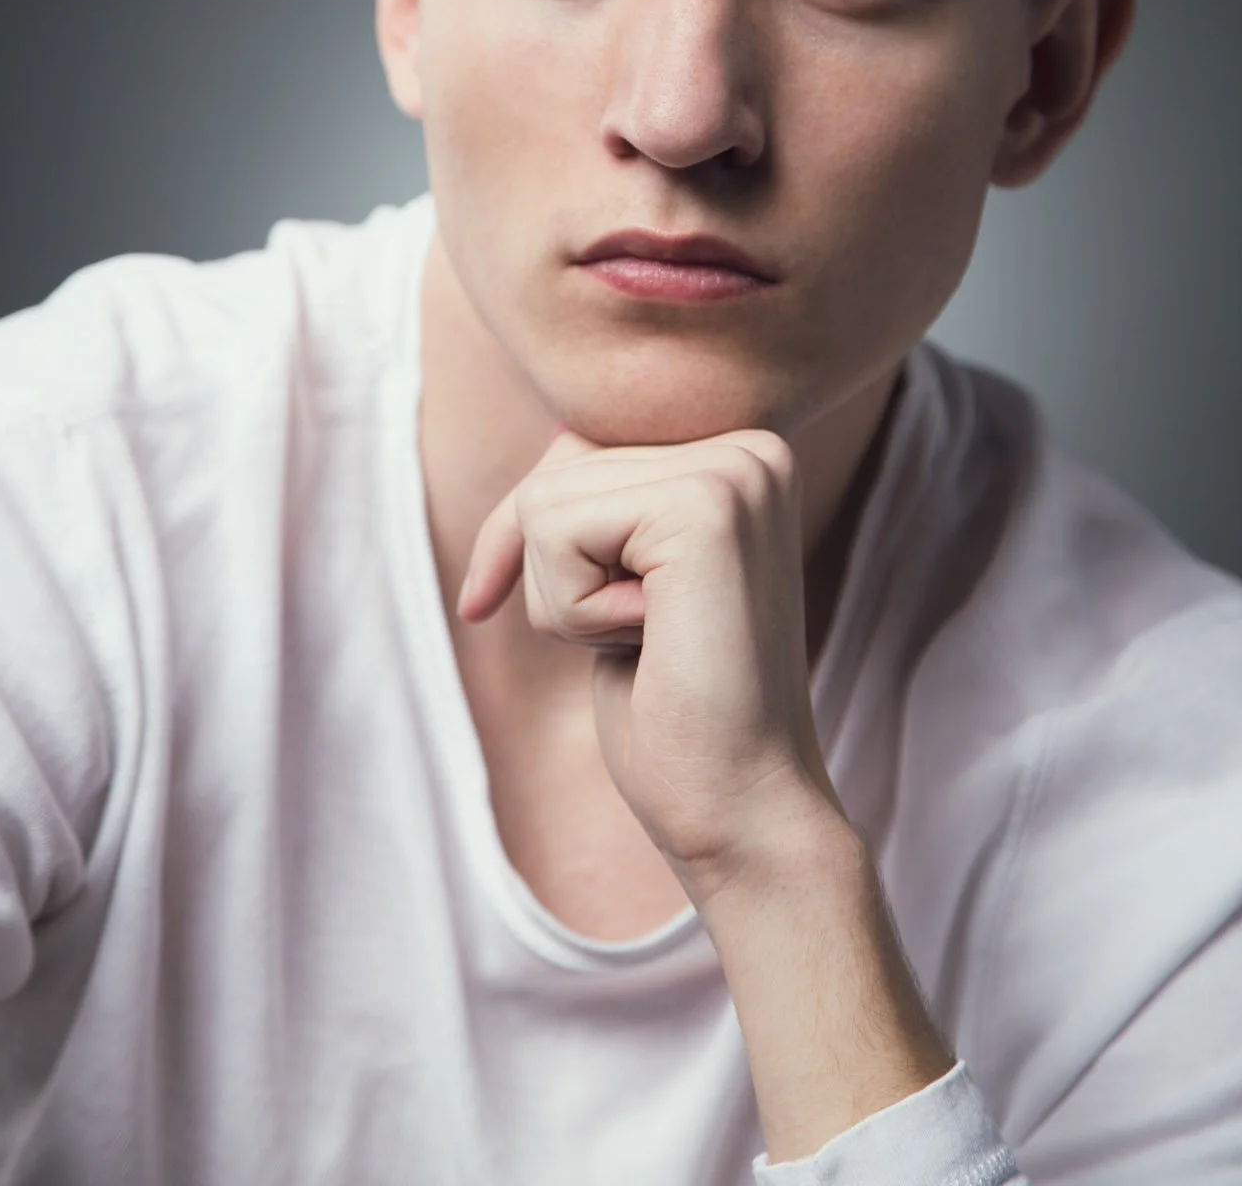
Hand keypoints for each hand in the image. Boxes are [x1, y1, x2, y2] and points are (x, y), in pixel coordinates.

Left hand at [456, 425, 847, 900]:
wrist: (744, 809)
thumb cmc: (676, 715)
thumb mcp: (624, 582)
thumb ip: (606, 501)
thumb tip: (557, 431)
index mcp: (742, 456)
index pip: (577, 448)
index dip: (526, 535)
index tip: (491, 597)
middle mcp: (750, 448)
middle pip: (554, 469)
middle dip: (553, 577)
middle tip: (643, 642)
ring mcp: (735, 470)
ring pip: (542, 501)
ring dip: (564, 600)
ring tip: (653, 641)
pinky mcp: (705, 507)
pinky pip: (554, 530)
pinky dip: (572, 611)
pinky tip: (653, 643)